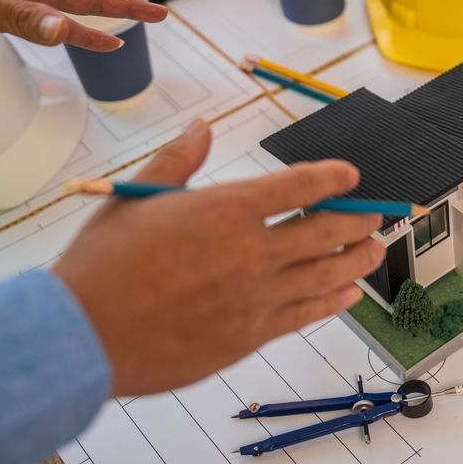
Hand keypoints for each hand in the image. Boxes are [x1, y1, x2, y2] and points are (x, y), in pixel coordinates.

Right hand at [54, 120, 384, 395]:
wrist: (83, 337)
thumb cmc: (102, 267)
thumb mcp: (135, 198)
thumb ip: (177, 161)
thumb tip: (202, 126)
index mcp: (226, 209)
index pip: (298, 186)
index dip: (332, 178)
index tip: (351, 175)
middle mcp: (251, 251)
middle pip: (325, 230)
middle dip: (359, 219)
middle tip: (379, 215)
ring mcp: (256, 297)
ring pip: (326, 273)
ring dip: (357, 258)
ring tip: (376, 249)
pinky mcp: (251, 335)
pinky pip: (307, 314)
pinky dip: (334, 301)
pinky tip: (349, 293)